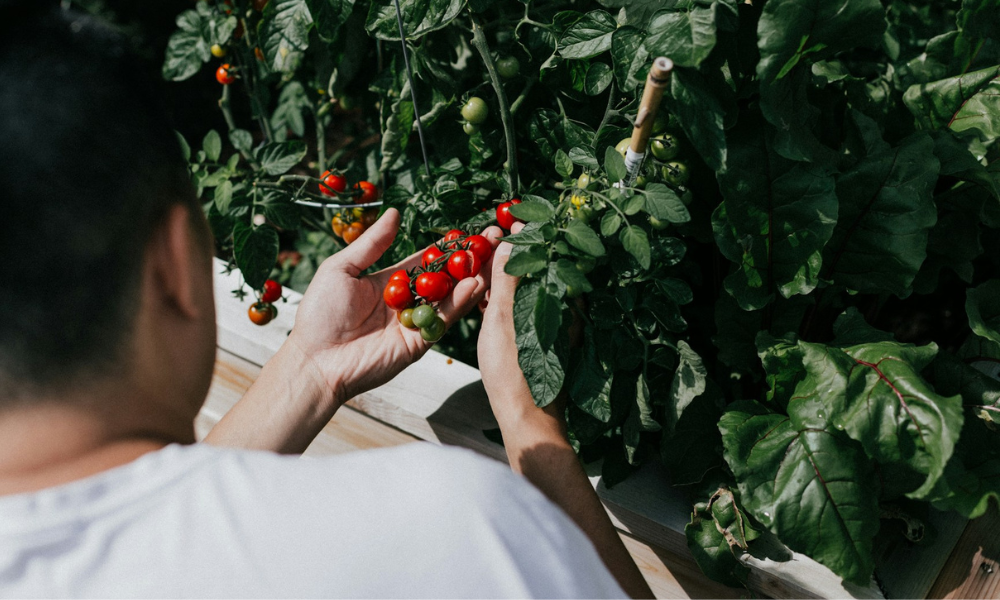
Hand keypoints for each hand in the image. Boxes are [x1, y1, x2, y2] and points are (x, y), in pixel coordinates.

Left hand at [289, 208, 501, 404]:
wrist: (316, 359)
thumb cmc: (320, 313)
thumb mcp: (342, 268)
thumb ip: (372, 243)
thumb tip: (394, 212)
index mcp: (389, 283)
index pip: (425, 261)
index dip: (446, 247)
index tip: (467, 232)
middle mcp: (407, 302)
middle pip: (444, 278)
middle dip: (467, 260)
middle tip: (491, 241)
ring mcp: (415, 322)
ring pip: (450, 297)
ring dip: (471, 278)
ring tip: (490, 258)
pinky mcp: (420, 342)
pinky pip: (443, 319)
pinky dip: (460, 302)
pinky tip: (474, 284)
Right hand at [477, 223, 564, 434]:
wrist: (526, 418)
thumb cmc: (514, 371)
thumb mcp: (504, 318)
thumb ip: (507, 277)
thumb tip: (511, 238)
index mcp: (559, 298)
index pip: (546, 252)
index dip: (528, 233)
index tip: (509, 218)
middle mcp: (561, 308)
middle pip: (539, 268)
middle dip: (516, 251)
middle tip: (491, 237)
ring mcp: (553, 324)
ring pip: (530, 288)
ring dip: (509, 274)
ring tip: (484, 262)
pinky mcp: (543, 338)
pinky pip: (526, 307)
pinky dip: (509, 296)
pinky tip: (489, 296)